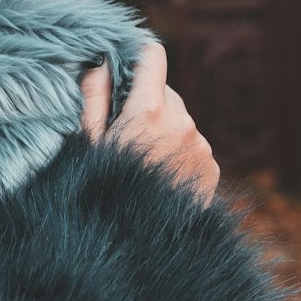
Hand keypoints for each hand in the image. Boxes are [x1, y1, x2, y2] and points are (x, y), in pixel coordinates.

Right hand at [80, 43, 218, 206]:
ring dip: (164, 130)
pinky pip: (193, 145)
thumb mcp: (87, 141)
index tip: (127, 69)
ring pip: (179, 119)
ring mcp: (201, 145)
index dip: (137, 58)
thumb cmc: (103, 190)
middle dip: (146, 104)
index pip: (153, 56)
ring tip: (143, 163)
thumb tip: (101, 59)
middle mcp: (182, 122)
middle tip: (126, 137)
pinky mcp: (212, 167)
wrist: (137, 244)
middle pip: (164, 92)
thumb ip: (94, 93)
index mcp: (149, 111)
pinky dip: (179, 153)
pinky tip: (160, 177)